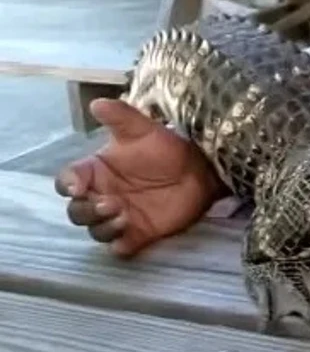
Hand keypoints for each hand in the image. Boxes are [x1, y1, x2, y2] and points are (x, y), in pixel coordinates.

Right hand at [53, 97, 225, 256]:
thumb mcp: (144, 130)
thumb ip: (121, 117)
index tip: (78, 186)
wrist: (200, 170)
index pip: (67, 181)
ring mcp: (118, 217)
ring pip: (95, 230)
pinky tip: (126, 241)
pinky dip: (119, 246)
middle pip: (76, 211)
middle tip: (110, 203)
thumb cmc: (166, 148)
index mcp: (95, 171)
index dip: (67, 185)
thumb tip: (98, 103)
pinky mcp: (137, 233)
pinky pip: (120, 248)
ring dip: (103, 227)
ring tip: (124, 215)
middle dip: (86, 210)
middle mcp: (101, 196)